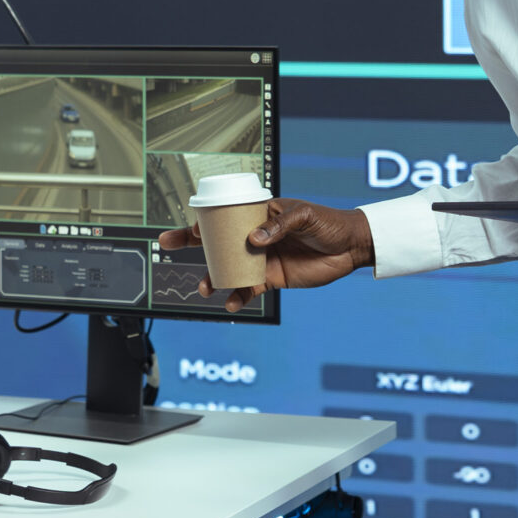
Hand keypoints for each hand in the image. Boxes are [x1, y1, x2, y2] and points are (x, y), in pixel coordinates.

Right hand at [156, 198, 375, 313]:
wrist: (351, 247)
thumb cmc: (328, 222)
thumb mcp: (305, 216)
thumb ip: (278, 225)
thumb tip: (253, 239)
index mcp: (259, 214)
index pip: (225, 214)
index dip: (204, 220)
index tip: (191, 228)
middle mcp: (255, 235)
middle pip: (216, 240)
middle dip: (189, 243)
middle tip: (166, 245)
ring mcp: (261, 258)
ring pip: (228, 268)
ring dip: (212, 278)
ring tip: (203, 288)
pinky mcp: (272, 278)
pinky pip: (248, 288)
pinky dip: (237, 297)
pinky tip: (231, 303)